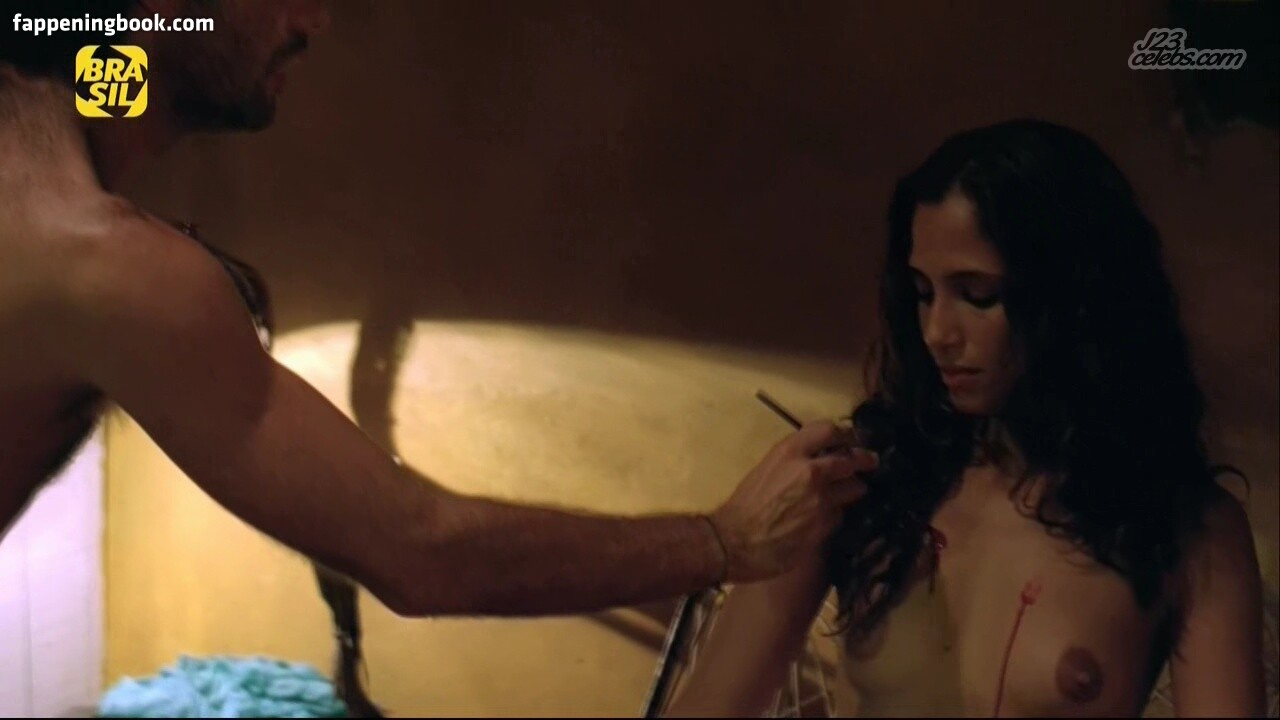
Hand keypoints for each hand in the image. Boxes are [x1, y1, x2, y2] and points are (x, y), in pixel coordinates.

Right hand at [710, 421, 876, 583]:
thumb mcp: (767, 468)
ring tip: (843, 493)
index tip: (850, 440)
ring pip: (855, 487)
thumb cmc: (744, 504)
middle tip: (869, 462)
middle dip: (862, 461)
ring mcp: (822, 498)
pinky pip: (841, 514)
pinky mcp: (827, 523)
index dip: (844, 435)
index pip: (829, 430)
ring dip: (850, 490)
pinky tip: (821, 519)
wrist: (736, 541)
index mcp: (790, 452)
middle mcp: (811, 470)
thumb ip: (794, 459)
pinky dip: (835, 515)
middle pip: (852, 459)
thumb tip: (819, 456)